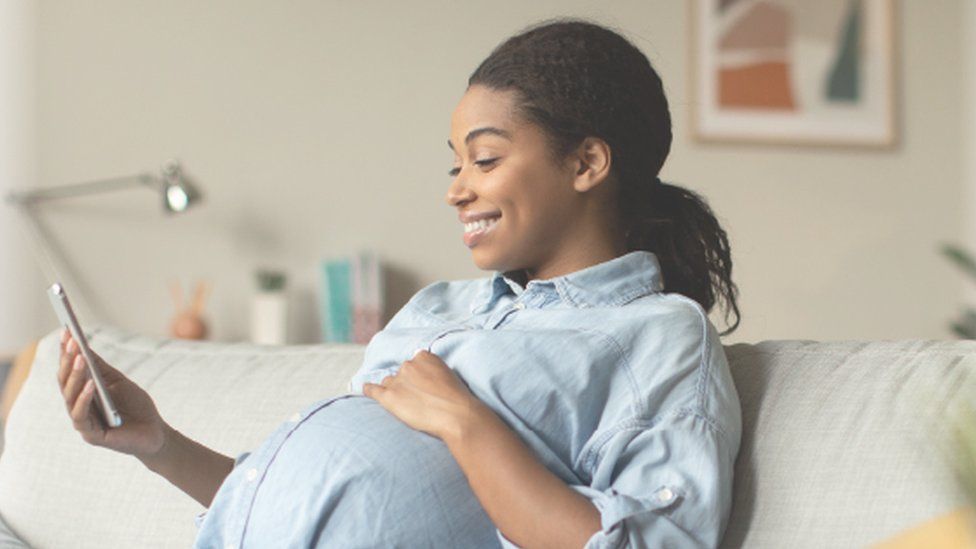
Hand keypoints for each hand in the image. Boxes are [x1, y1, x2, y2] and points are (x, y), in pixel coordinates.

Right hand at [57, 328, 168, 459]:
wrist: (155, 433)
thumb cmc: (136, 406)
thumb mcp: (118, 381)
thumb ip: (100, 368)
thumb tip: (82, 344)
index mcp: (82, 394)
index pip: (69, 371)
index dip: (66, 352)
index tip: (67, 330)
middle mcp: (77, 407)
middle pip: (65, 382)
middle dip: (68, 360)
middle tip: (71, 340)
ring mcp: (82, 423)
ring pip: (69, 397)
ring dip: (75, 376)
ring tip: (80, 357)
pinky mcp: (91, 436)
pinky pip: (81, 416)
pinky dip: (84, 398)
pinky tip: (91, 383)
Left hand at [363, 349, 484, 440]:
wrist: (455, 415)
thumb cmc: (457, 399)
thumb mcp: (448, 375)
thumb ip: (433, 371)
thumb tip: (425, 378)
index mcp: (424, 357)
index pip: (414, 362)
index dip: (417, 376)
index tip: (422, 385)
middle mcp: (409, 365)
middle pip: (401, 373)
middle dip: (405, 383)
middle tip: (417, 399)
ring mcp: (397, 380)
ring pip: (388, 382)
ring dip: (393, 390)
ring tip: (404, 404)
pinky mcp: (389, 396)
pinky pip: (372, 390)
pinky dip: (368, 390)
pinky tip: (365, 390)